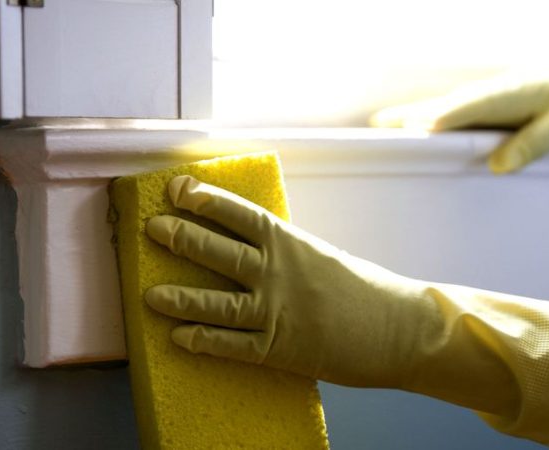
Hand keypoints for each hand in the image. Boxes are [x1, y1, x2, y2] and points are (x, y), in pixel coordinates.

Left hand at [144, 175, 439, 388]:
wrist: (400, 329)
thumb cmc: (365, 291)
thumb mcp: (322, 258)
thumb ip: (286, 253)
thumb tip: (250, 248)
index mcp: (292, 243)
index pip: (241, 216)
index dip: (206, 200)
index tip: (178, 188)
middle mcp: (280, 272)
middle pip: (220, 251)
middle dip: (182, 237)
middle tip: (153, 228)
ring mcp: (278, 310)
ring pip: (217, 302)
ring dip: (181, 297)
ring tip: (148, 294)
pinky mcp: (280, 347)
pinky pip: (233, 345)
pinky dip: (204, 341)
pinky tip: (179, 337)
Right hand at [371, 48, 548, 173]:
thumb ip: (535, 143)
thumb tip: (499, 165)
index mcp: (516, 93)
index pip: (476, 105)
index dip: (450, 116)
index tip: (425, 128)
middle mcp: (496, 91)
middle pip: (449, 104)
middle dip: (416, 115)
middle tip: (381, 127)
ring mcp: (491, 96)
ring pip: (447, 106)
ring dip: (415, 115)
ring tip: (382, 125)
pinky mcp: (491, 104)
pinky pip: (455, 111)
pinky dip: (430, 117)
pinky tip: (412, 126)